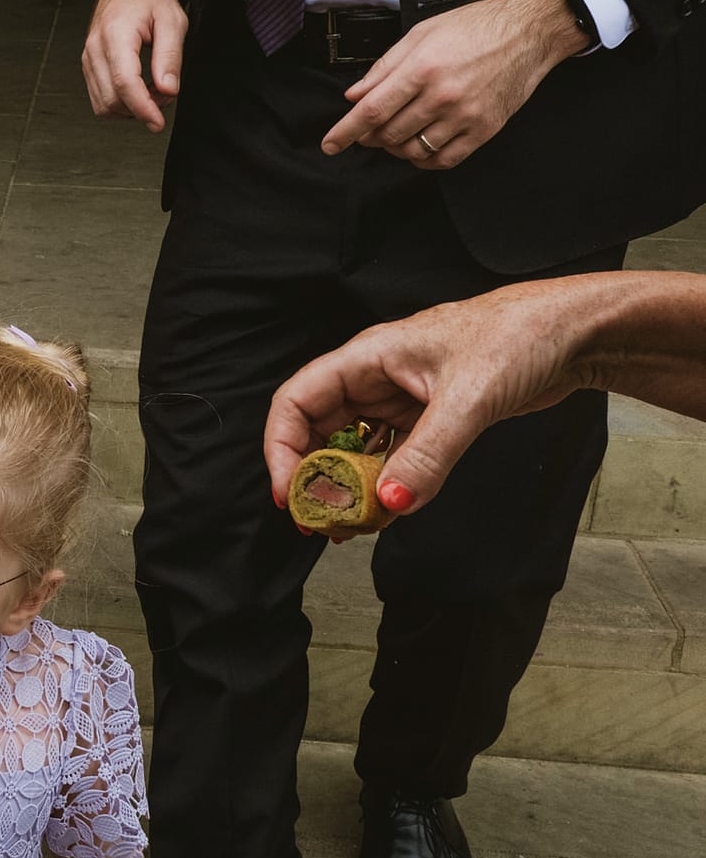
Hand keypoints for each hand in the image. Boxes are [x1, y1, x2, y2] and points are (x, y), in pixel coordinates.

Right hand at [81, 0, 186, 130]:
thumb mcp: (172, 20)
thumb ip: (170, 57)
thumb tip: (168, 90)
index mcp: (116, 35)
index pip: (124, 83)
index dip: (143, 108)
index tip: (157, 122)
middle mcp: (95, 49)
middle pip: (112, 100)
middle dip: (141, 108)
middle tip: (165, 95)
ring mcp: (88, 59)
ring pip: (103, 105)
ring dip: (130, 108)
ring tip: (153, 91)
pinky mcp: (89, 67)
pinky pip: (100, 98)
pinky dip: (121, 103)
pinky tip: (138, 90)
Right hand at [265, 286, 591, 517]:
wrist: (576, 332)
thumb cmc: (521, 336)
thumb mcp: (468, 398)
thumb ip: (428, 455)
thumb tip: (391, 502)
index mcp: (368, 357)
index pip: (297, 402)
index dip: (282, 449)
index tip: (291, 493)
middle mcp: (375, 378)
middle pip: (318, 432)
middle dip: (314, 479)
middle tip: (322, 521)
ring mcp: (400, 399)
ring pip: (353, 449)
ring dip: (349, 488)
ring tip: (354, 525)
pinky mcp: (428, 418)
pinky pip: (391, 457)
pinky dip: (386, 486)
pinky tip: (390, 511)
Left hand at [320, 0, 591, 167]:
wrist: (529, 30)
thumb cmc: (473, 27)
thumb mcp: (421, 35)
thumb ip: (384, 68)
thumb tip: (354, 96)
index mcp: (423, 69)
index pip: (372, 110)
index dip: (346, 131)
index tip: (330, 144)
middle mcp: (443, 95)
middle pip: (389, 134)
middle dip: (371, 136)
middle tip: (370, 128)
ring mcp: (466, 116)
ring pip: (413, 151)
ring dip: (396, 148)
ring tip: (397, 133)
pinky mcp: (484, 129)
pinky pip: (444, 159)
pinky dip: (425, 159)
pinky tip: (421, 145)